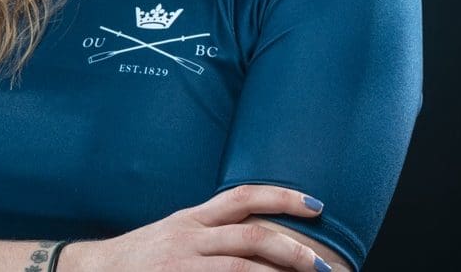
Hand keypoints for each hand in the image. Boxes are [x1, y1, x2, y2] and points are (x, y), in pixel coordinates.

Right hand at [82, 184, 330, 270]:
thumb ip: (210, 230)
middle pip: (251, 236)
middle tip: (321, 266)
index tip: (316, 204)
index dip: (281, 196)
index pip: (242, 197)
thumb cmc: (139, 257)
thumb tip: (256, 233)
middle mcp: (189, 237)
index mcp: (191, 219)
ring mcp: (184, 264)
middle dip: (292, 250)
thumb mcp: (173, 231)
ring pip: (242, 268)